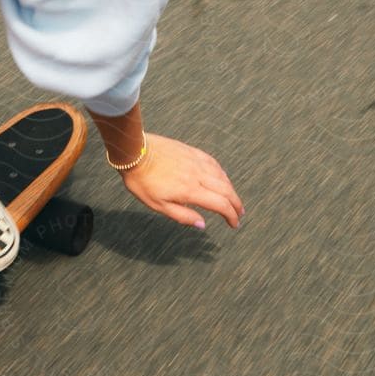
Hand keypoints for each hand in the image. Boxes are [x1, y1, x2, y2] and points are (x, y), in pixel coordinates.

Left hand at [120, 133, 243, 230]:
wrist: (134, 151)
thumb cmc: (142, 181)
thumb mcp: (158, 205)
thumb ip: (182, 215)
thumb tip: (202, 224)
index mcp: (190, 190)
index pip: (220, 205)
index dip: (230, 216)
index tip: (234, 224)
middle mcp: (198, 175)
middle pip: (226, 190)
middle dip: (236, 204)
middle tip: (240, 214)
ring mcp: (196, 161)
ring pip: (222, 176)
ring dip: (230, 189)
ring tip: (233, 198)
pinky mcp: (191, 151)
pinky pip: (213, 163)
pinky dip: (222, 173)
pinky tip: (221, 177)